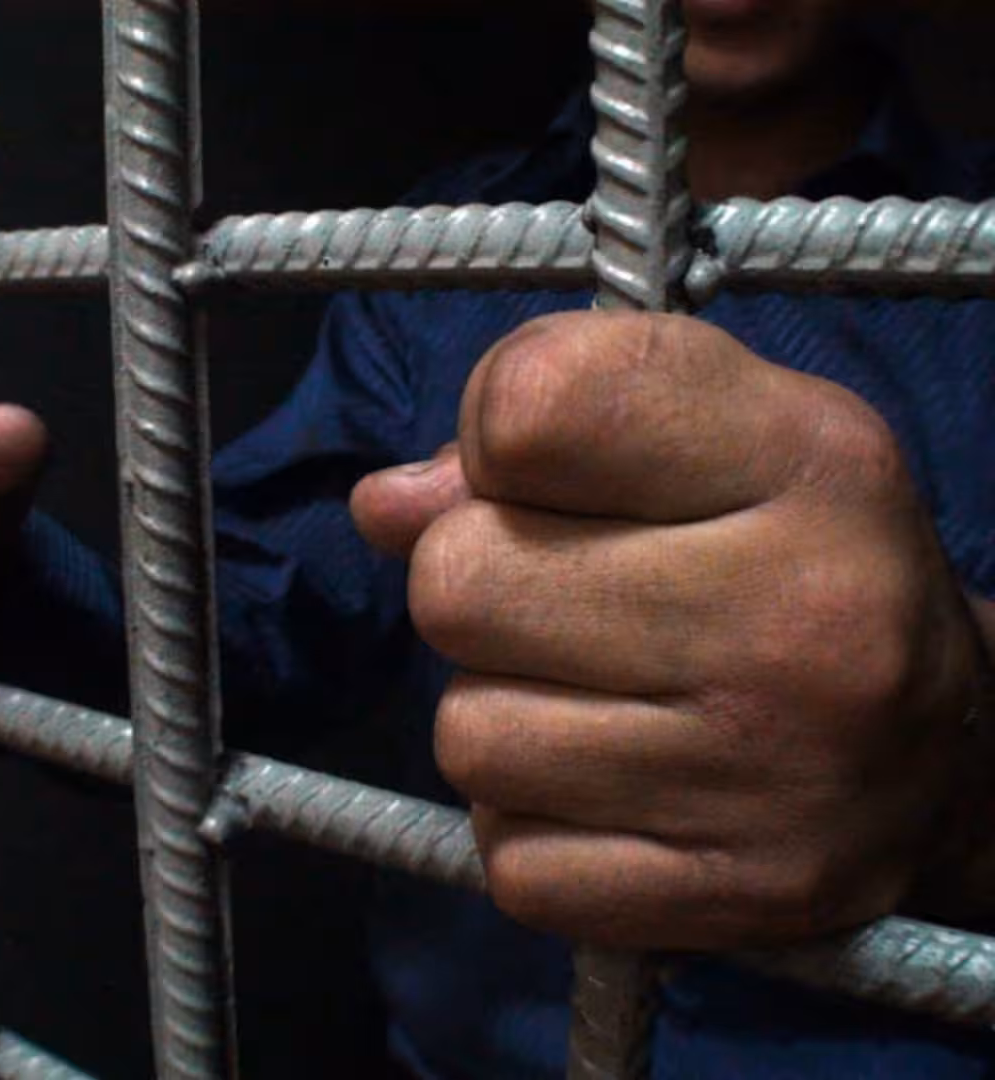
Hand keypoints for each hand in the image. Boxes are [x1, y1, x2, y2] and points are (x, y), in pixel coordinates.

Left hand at [351, 312, 986, 949]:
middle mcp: (800, 616)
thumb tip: (383, 508)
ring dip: (500, 715)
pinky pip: (512, 862)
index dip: (492, 438)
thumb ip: (538, 434)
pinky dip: (533, 826)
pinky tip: (610, 788)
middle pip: (458, 587)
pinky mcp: (736, 898)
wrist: (948, 753)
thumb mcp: (709, 437)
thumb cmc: (792, 559)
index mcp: (801, 458)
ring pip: (469, 738)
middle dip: (477, 587)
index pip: (528, 408)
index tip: (539, 468)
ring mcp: (772, 776)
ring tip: (596, 698)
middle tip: (563, 600)